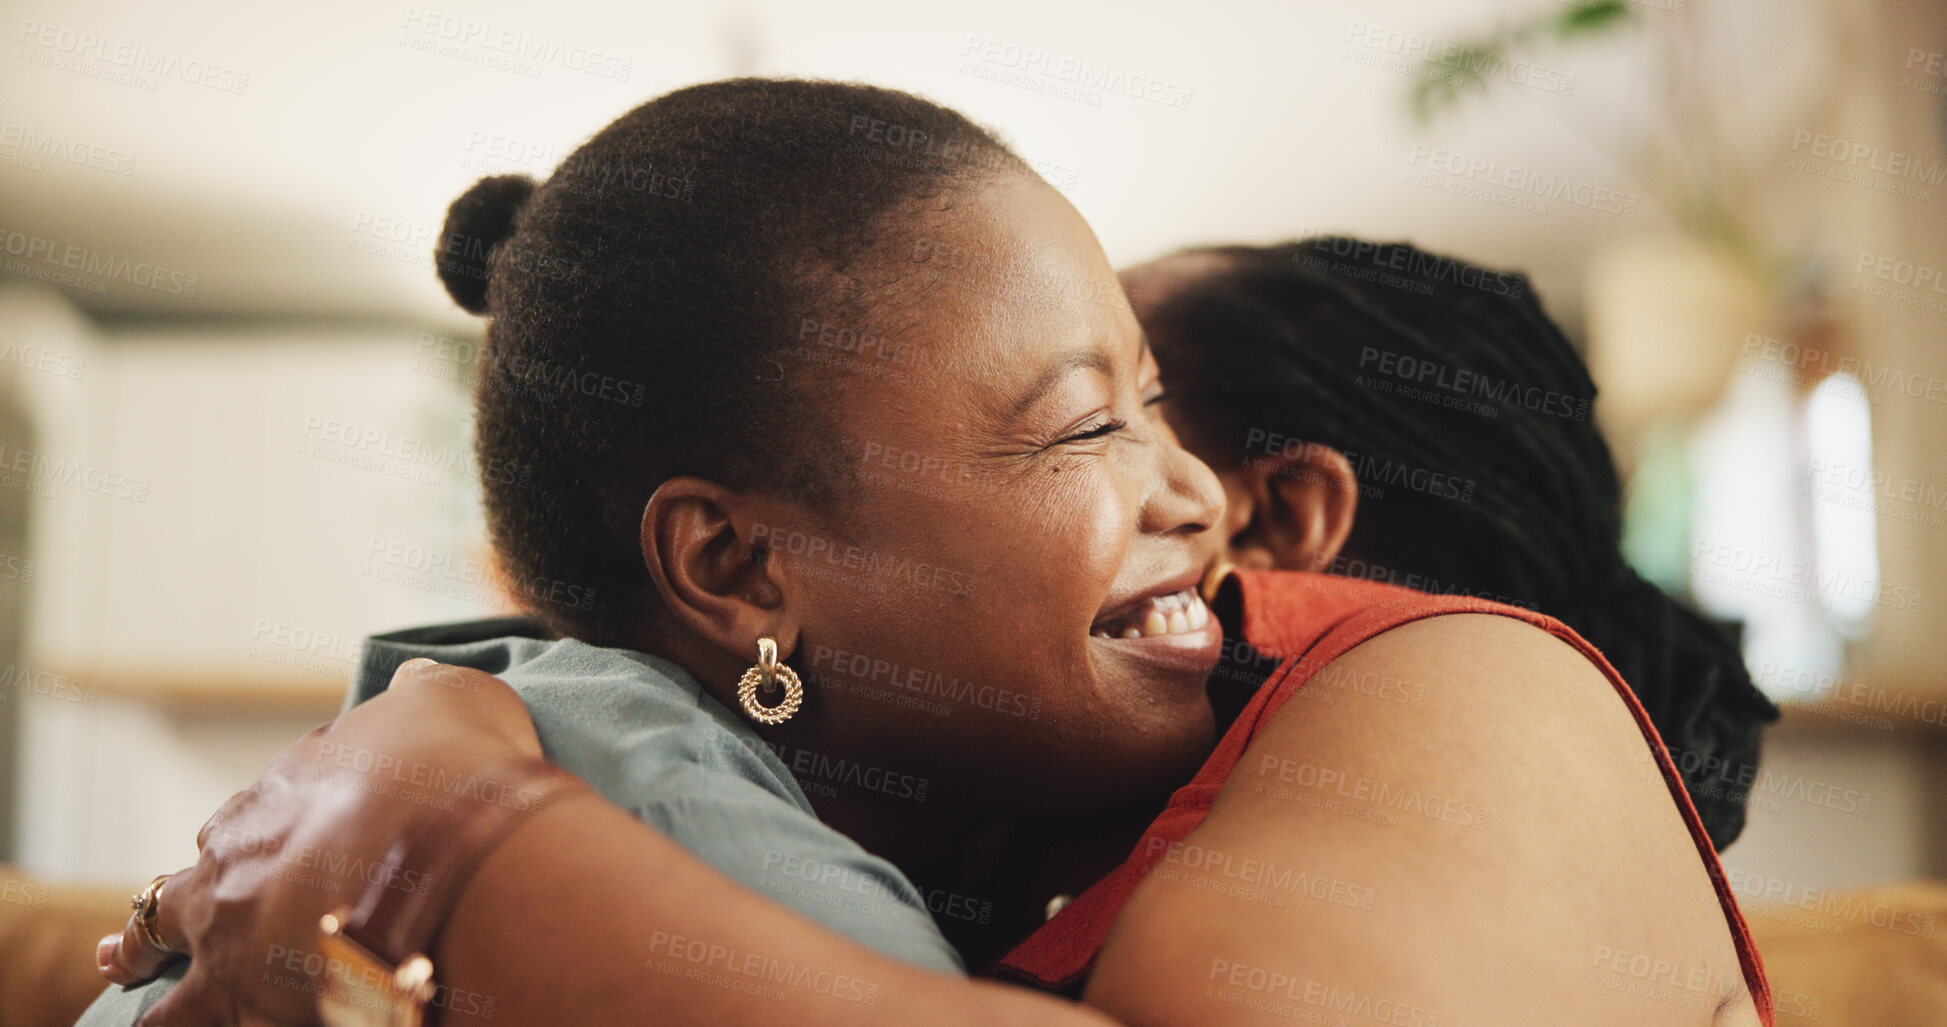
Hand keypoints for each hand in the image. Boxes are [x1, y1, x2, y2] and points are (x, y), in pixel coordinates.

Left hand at [96, 659, 543, 1024]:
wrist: (449, 852)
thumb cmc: (456, 772)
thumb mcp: (452, 700)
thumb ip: (426, 693)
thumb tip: (414, 680)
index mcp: (287, 791)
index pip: (257, 812)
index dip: (271, 828)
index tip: (289, 840)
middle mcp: (242, 858)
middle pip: (186, 884)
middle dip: (175, 902)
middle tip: (156, 924)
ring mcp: (231, 934)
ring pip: (156, 949)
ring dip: (141, 960)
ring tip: (122, 970)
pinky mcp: (239, 1000)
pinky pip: (192, 1021)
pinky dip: (191, 1021)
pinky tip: (194, 1020)